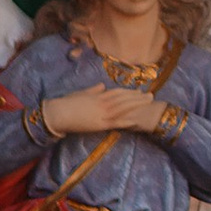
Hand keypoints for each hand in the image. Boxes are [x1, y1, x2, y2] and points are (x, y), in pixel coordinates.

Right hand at [43, 84, 170, 137]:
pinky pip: (116, 123)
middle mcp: (103, 103)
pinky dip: (127, 121)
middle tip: (151, 96)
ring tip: (148, 103)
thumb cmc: (67, 103)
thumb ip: (93, 90)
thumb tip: (101, 85)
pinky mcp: (100, 124)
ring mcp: (102, 113)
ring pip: (124, 108)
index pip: (118, 92)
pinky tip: (136, 120)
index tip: (138, 91)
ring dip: (137, 106)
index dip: (129, 92)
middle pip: (124, 99)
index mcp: (98, 95)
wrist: (59, 113)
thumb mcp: (81, 93)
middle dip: (138, 97)